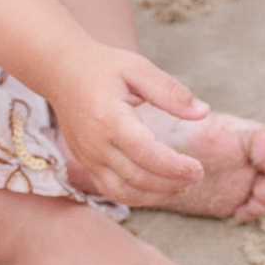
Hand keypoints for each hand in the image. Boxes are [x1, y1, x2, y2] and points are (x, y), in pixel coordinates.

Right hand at [45, 47, 209, 204]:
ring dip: (156, 196)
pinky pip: (111, 190)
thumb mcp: (138, 69)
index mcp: (109, 118)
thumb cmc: (103, 67)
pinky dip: (137, 197)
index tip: (198, 168)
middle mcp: (95, 143)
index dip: (174, 166)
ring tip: (182, 186)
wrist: (61, 72)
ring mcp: (87, 157)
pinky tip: (159, 189)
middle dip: (171, 182)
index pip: (145, 153)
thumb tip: (203, 112)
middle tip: (198, 175)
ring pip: (123, 191)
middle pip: (137, 177)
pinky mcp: (85, 163)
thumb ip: (170, 92)